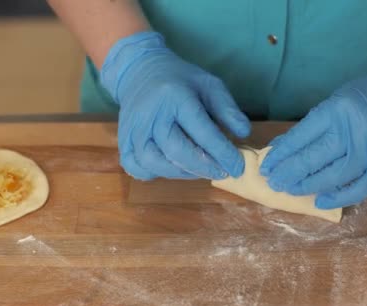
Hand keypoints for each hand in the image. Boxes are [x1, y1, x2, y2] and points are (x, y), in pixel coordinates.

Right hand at [100, 31, 250, 179]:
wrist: (139, 70)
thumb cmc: (179, 80)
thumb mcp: (209, 84)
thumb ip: (227, 109)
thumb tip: (243, 133)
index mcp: (175, 96)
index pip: (201, 130)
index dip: (222, 152)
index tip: (238, 166)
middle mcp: (151, 113)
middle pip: (175, 150)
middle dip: (203, 167)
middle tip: (222, 172)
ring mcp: (133, 128)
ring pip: (153, 161)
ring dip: (180, 173)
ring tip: (199, 171)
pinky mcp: (123, 139)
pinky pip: (135, 166)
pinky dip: (153, 173)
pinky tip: (171, 168)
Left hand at [260, 48, 366, 208]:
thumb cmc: (366, 98)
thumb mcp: (335, 102)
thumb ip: (310, 127)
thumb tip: (280, 150)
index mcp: (338, 109)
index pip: (301, 137)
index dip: (281, 155)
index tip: (266, 167)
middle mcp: (355, 130)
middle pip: (315, 158)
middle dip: (290, 173)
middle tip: (274, 183)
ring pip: (334, 176)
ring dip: (309, 186)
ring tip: (291, 190)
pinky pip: (359, 188)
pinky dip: (338, 197)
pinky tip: (319, 201)